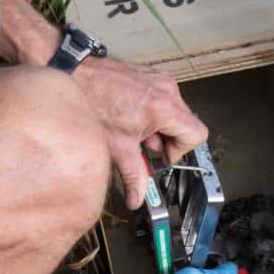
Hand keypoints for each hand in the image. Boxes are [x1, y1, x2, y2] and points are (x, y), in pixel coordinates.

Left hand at [75, 56, 208, 207]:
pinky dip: (154, 112)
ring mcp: (161, 79)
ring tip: (136, 129)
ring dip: (160, 126)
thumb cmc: (93, 103)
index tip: (160, 154)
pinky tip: (132, 116)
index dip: (180, 150)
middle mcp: (167, 90)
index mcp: (164, 108)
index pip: (197, 134)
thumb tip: (137, 198)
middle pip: (187, 124)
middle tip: (145, 144)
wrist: (77, 75)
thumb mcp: (117, 146)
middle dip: (168, 139)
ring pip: (177, 112)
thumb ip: (133, 176)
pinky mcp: (153, 74)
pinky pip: (166, 98)